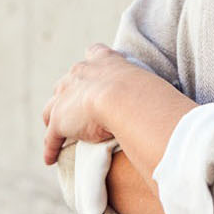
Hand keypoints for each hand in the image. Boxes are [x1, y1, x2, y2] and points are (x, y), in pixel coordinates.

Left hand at [41, 43, 138, 165]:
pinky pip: (51, 138)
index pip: (94, 53)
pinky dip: (50, 148)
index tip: (92, 67)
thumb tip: (163, 102)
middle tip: (75, 107)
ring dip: (54, 119)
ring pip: (52, 109)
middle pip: (66, 83)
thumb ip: (143, 87)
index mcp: (102, 60)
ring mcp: (66, 97)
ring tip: (57, 134)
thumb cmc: (142, 92)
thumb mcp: (145, 81)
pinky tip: (50, 159)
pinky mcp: (59, 121)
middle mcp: (79, 73)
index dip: (92, 63)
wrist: (123, 97)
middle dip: (68, 94)